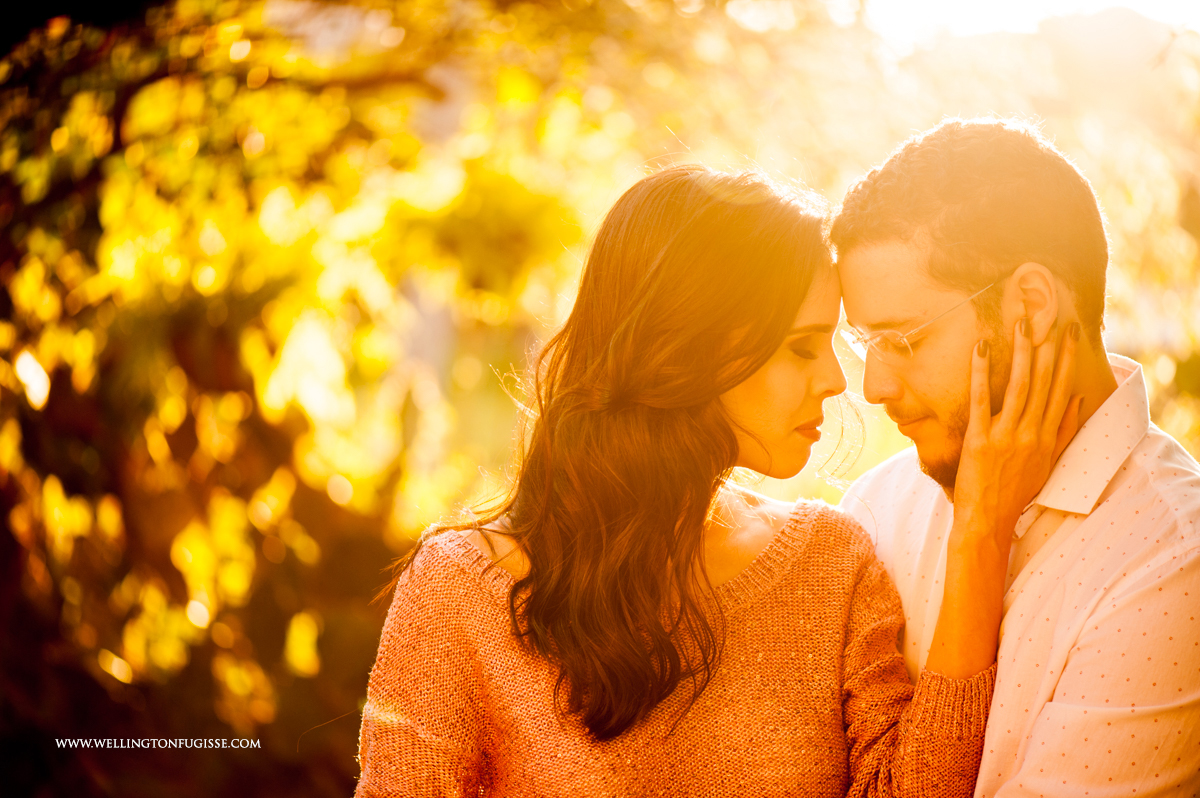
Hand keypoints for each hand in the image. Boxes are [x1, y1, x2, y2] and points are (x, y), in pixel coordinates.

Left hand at [952, 319, 1083, 545]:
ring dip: (1021, 354)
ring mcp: (1006, 436)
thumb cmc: (1017, 491)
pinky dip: (981, 373)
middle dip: (1047, 348)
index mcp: (1047, 437)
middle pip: (1043, 383)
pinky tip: (980, 349)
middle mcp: (1031, 433)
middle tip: (1048, 316)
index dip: (1066, 360)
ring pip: (1018, 387)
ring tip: (1022, 326)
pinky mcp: (980, 440)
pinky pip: (981, 400)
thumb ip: (1064, 431)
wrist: (988, 518)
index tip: (1069, 334)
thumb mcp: (1048, 462)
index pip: (1062, 390)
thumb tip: (1079, 400)